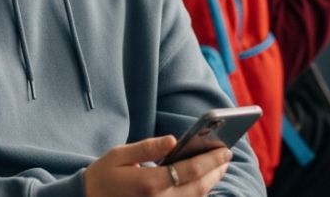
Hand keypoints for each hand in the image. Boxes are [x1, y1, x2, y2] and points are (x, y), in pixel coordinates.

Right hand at [84, 136, 231, 196]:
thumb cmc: (102, 176)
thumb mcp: (119, 155)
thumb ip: (147, 148)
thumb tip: (173, 139)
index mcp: (150, 184)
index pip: (190, 170)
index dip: (211, 159)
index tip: (225, 149)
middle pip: (199, 187)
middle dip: (216, 171)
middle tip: (227, 156)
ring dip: (210, 183)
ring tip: (218, 167)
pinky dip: (197, 194)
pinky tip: (201, 182)